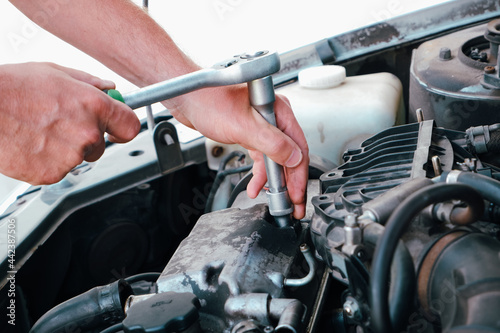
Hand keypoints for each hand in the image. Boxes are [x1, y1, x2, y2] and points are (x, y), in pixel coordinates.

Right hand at [0, 62, 139, 184]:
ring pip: (78, 157)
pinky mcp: (52, 173)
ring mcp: (71, 156)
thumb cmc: (10, 88)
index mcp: (93, 106)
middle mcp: (87, 132)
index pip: (130, 126)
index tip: (117, 129)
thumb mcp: (54, 72)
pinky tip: (30, 144)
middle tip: (58, 124)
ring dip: (64, 149)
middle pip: (101, 145)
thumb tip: (109, 88)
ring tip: (38, 131)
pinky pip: (58, 169)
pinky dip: (47, 161)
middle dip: (86, 137)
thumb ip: (88, 82)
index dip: (123, 128)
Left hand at [167, 85, 308, 219]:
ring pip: (275, 158)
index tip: (297, 194)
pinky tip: (255, 185)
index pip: (298, 147)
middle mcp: (273, 117)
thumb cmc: (209, 100)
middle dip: (290, 181)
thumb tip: (294, 158)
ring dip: (274, 180)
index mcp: (279, 110)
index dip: (299, 174)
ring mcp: (260, 125)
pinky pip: (261, 156)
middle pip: (289, 154)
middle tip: (292, 203)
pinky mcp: (247, 132)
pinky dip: (259, 172)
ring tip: (274, 198)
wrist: (186, 97)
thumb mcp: (244, 125)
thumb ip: (273, 143)